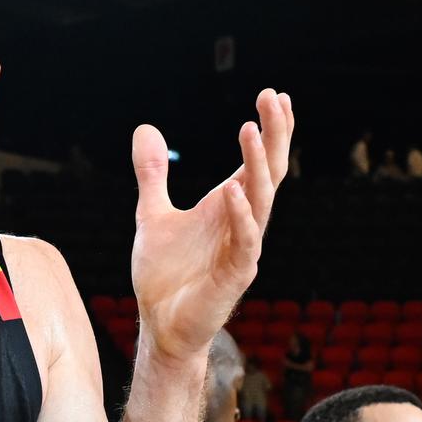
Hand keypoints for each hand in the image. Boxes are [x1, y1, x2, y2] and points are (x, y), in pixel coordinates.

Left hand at [130, 89, 292, 361]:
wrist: (160, 325)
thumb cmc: (165, 275)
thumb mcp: (152, 214)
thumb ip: (153, 174)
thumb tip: (146, 129)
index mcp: (230, 206)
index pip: (259, 162)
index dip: (269, 130)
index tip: (275, 95)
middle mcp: (243, 222)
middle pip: (269, 171)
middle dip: (274, 134)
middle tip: (273, 97)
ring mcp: (243, 248)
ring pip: (262, 200)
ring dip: (257, 164)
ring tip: (250, 129)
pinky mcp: (235, 275)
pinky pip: (245, 241)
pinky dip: (241, 215)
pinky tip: (233, 189)